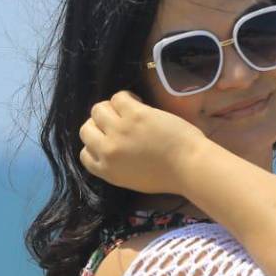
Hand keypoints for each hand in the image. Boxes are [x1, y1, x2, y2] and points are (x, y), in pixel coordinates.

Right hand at [79, 91, 207, 194]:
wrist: (190, 166)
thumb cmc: (170, 176)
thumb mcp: (132, 179)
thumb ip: (116, 166)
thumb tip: (109, 150)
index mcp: (107, 170)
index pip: (85, 153)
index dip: (96, 143)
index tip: (110, 139)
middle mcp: (108, 150)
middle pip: (87, 129)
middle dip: (101, 124)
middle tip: (119, 122)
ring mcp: (120, 131)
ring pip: (98, 109)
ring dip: (112, 108)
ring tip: (129, 111)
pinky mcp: (135, 115)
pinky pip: (119, 97)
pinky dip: (127, 97)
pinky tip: (140, 103)